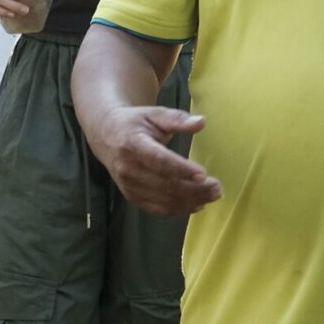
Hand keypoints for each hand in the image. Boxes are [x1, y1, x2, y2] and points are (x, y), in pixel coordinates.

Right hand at [83, 104, 221, 215]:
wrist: (106, 135)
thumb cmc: (135, 123)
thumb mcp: (154, 114)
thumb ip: (177, 119)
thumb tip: (201, 122)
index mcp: (132, 144)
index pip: (159, 160)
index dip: (182, 169)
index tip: (204, 174)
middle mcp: (127, 168)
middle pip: (165, 184)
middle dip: (194, 189)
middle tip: (217, 188)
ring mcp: (128, 185)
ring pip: (164, 200)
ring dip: (191, 201)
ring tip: (213, 195)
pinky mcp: (131, 196)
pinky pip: (158, 209)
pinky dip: (179, 209)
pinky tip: (197, 205)